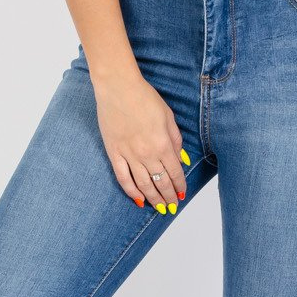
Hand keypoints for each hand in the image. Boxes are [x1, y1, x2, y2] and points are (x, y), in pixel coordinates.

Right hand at [94, 70, 188, 211]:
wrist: (118, 88)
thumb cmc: (145, 98)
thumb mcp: (168, 117)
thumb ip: (176, 140)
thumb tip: (182, 159)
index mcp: (163, 144)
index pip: (175, 172)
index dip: (179, 186)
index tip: (181, 194)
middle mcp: (147, 153)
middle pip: (160, 182)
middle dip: (168, 196)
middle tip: (172, 206)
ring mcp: (129, 155)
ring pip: (143, 184)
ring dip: (153, 198)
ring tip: (159, 208)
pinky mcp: (114, 153)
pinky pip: (123, 178)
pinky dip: (131, 191)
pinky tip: (138, 199)